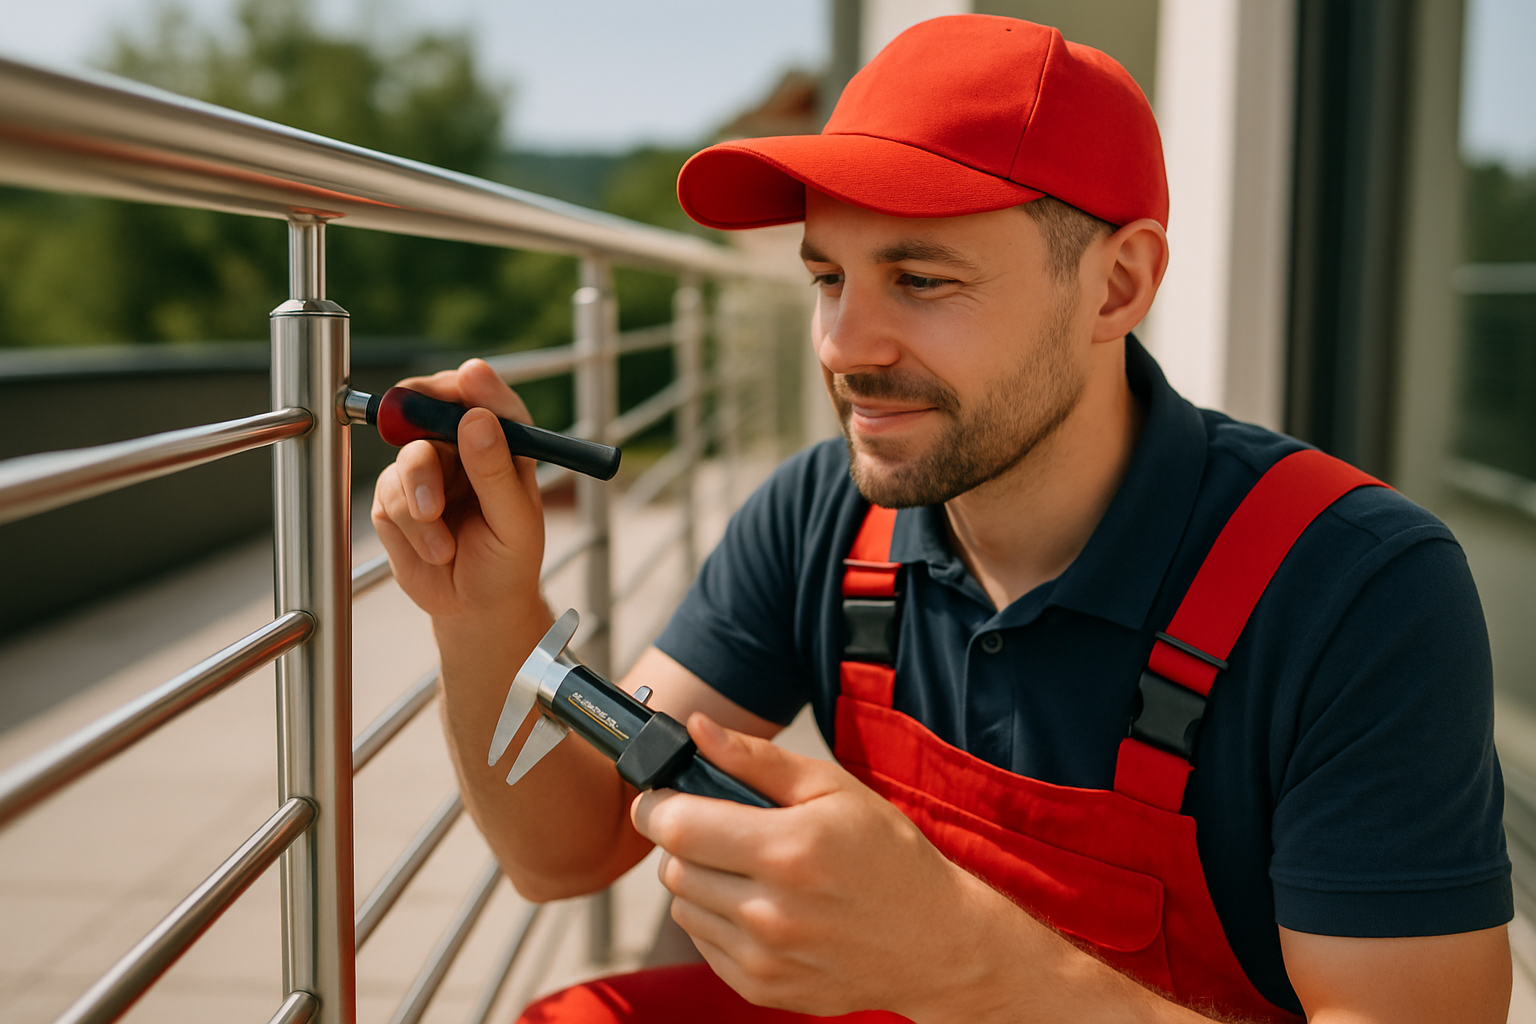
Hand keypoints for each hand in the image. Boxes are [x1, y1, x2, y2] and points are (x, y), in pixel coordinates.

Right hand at [370, 358, 546, 631]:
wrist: (476, 606)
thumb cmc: (509, 560)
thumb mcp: (515, 522)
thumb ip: (496, 472)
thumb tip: (477, 420)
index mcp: (503, 444)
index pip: (489, 400)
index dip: (476, 385)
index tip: (467, 377)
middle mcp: (462, 448)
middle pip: (433, 411)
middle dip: (422, 424)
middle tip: (418, 437)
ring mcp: (426, 469)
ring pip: (408, 457)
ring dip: (422, 502)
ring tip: (445, 546)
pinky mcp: (395, 497)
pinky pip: (389, 497)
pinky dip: (410, 529)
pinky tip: (434, 550)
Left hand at [631, 714, 991, 1017]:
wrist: (933, 941)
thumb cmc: (888, 857)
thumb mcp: (833, 788)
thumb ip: (757, 759)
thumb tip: (697, 728)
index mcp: (787, 850)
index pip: (677, 827)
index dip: (658, 805)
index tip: (664, 797)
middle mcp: (770, 912)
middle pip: (674, 868)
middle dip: (686, 841)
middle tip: (724, 830)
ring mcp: (763, 958)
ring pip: (682, 908)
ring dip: (700, 882)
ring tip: (749, 869)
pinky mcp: (760, 988)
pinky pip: (703, 943)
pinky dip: (718, 920)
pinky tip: (760, 905)